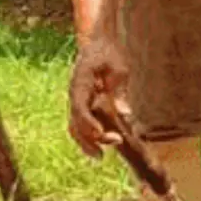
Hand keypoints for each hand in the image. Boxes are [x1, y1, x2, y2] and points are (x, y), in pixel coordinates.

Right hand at [68, 32, 131, 154]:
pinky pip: (79, 123)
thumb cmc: (108, 54)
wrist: (96, 43)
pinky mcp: (81, 104)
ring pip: (74, 125)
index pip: (80, 107)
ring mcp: (75, 100)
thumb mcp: (119, 69)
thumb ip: (119, 91)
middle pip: (76, 121)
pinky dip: (87, 135)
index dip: (88, 124)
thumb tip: (126, 114)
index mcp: (80, 83)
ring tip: (100, 156)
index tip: (101, 135)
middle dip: (90, 137)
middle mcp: (74, 94)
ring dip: (85, 141)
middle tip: (114, 144)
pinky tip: (99, 145)